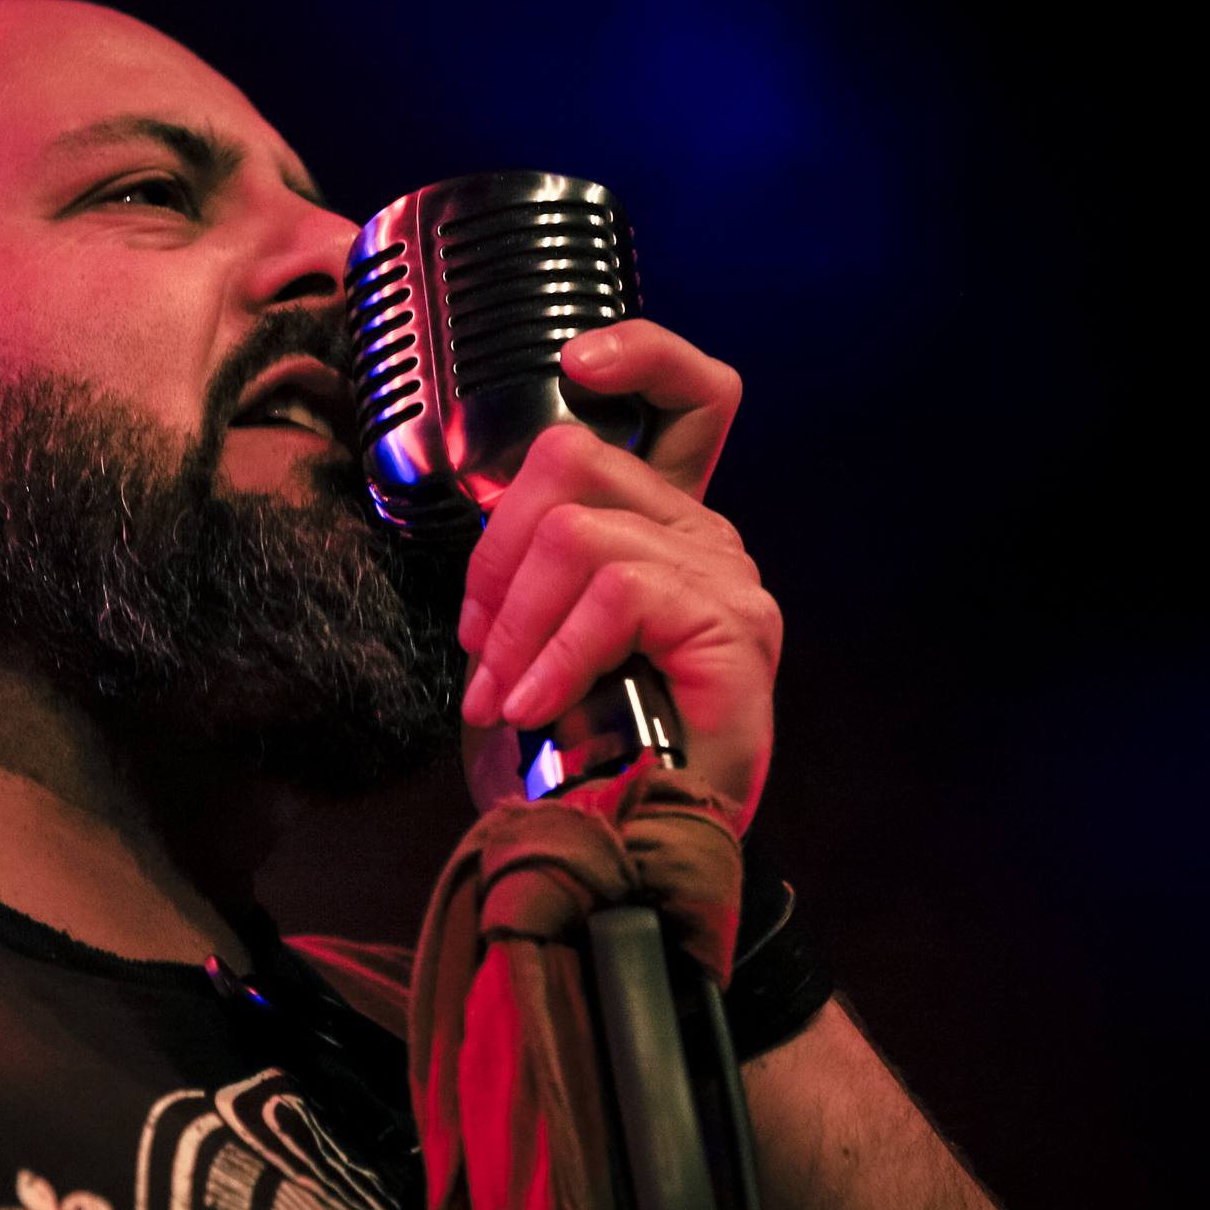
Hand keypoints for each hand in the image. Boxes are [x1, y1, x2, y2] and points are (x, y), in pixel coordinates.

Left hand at [456, 320, 780, 831]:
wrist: (621, 856)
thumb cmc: (573, 756)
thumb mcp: (531, 638)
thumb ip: (527, 563)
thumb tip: (478, 517)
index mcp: (664, 525)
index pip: (689, 393)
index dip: (640, 353)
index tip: (575, 363)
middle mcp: (707, 538)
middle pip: (575, 456)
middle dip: (494, 552)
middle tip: (484, 646)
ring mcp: (728, 580)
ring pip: (576, 529)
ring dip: (515, 621)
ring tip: (507, 695)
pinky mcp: (732, 628)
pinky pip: (613, 592)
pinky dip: (554, 653)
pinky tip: (536, 707)